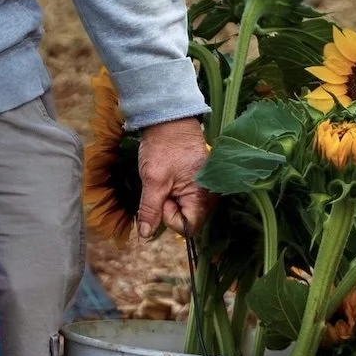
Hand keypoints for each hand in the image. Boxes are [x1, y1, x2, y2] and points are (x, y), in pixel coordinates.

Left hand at [137, 117, 210, 238]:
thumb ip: (150, 209)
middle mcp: (210, 197)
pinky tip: (171, 177)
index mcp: (203, 197)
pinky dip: (175, 193)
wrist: (170, 121)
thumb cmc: (163, 148)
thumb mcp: (153, 180)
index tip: (162, 197)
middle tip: (162, 186)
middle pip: (187, 220)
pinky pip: (186, 199)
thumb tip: (145, 234)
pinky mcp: (201, 184)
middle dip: (170, 209)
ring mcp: (207, 190)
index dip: (170, 218)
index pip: (188, 227)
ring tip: (166, 180)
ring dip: (171, 200)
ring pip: (185, 209)